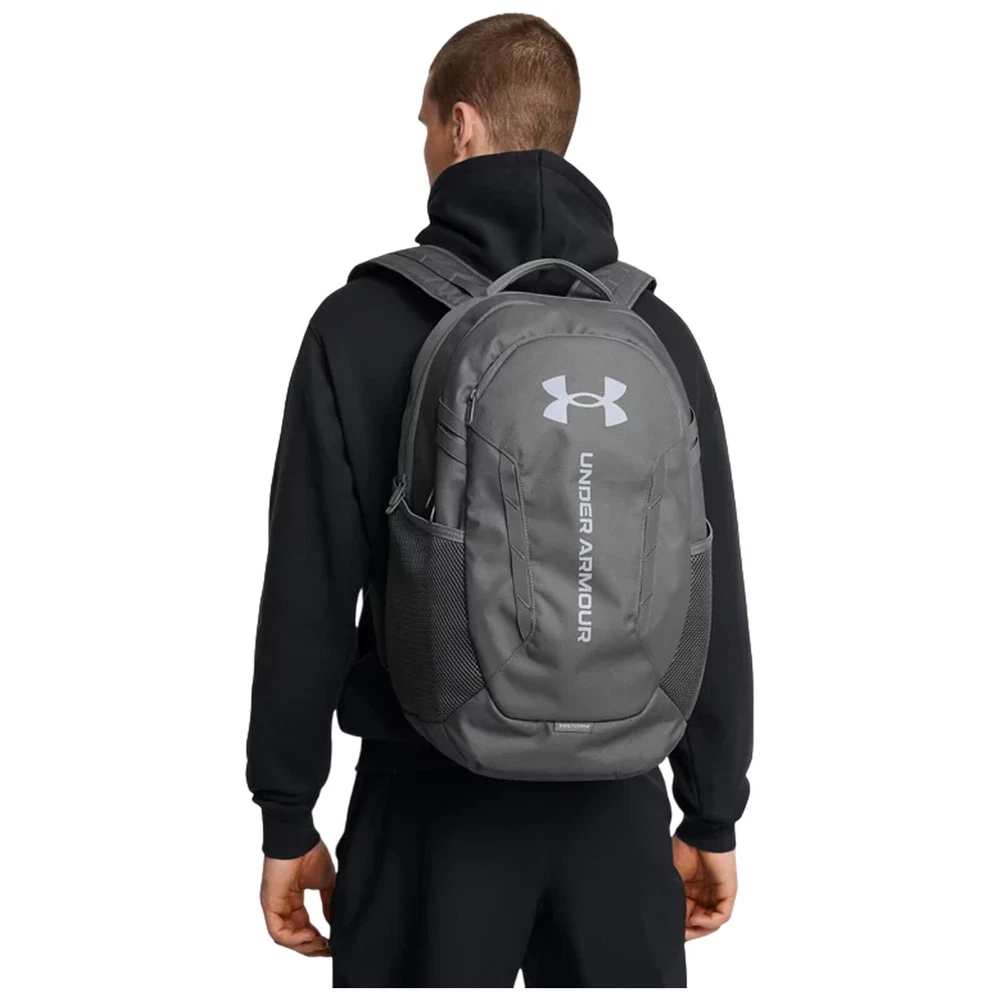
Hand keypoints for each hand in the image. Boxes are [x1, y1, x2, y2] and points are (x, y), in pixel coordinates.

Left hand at [260, 839, 335, 956]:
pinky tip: (311, 935)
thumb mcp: (326, 882)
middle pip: (293, 937)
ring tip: (322, 944)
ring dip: (304, 946)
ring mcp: (274, 906)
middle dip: (311, 947)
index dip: (317, 939)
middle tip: (328, 950)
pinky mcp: (269, 905)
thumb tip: (334, 923)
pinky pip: (277, 932)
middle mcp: (282, 906)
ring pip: (285, 938)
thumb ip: (328, 903)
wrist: (299, 838)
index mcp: (293, 900)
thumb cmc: (311, 853)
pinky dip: (294, 939)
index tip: (332, 945)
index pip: (303, 927)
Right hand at [671, 836, 736, 940]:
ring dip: (698, 929)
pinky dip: (709, 921)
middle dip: (688, 931)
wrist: (700, 830)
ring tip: (685, 928)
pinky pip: (721, 915)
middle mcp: (705, 895)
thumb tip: (660, 915)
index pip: (686, 915)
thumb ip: (670, 894)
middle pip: (699, 923)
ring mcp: (717, 894)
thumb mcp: (672, 875)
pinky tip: (695, 918)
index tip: (666, 930)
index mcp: (690, 890)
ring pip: (711, 923)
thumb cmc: (683, 846)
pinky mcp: (727, 893)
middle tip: (675, 935)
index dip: (677, 925)